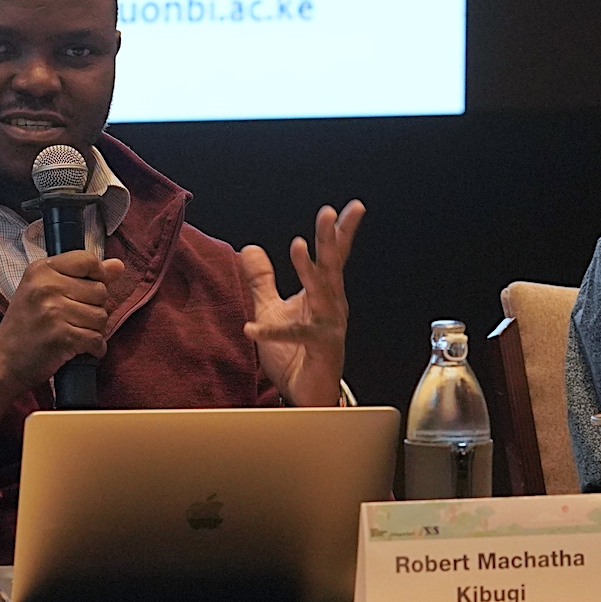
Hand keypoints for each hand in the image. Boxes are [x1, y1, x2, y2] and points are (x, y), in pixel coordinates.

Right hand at [0, 249, 124, 446]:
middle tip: (74, 319)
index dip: (98, 275)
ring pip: (101, 317)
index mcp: (41, 270)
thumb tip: (118, 265)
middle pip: (100, 291)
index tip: (88, 290)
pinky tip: (78, 349)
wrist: (2, 361)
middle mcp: (46, 286)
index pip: (88, 260)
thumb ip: (82, 276)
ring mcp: (54, 312)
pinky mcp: (61, 337)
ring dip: (94, 330)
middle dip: (94, 308)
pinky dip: (93, 349)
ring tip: (74, 334)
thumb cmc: (25, 325)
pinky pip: (96, 339)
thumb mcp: (44, 291)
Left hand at [242, 200, 364, 406]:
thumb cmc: (296, 353)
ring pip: (321, 294)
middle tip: (327, 215)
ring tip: (297, 247)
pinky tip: (252, 328)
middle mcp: (330, 306)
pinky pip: (295, 337)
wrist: (307, 393)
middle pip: (331, 267)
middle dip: (329, 240)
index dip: (339, 232)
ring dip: (309, 270)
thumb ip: (262, 281)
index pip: (332, 257)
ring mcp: (328, 327)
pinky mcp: (319, 350)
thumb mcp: (272, 309)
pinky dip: (274, 332)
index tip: (350, 208)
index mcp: (323, 293)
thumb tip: (250, 248)